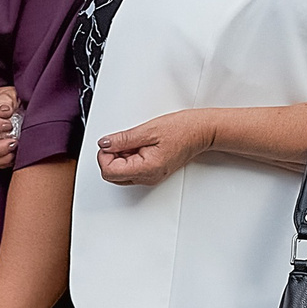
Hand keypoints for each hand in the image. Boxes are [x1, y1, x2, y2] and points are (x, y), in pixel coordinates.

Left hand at [95, 110, 216, 187]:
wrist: (202, 132)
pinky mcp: (152, 172)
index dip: (105, 155)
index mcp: (146, 169)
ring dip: (120, 157)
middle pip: (112, 175)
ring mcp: (150, 177)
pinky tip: (139, 146)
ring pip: (120, 173)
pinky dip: (129, 157)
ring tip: (135, 142)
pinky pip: (131, 169)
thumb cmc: (182, 130)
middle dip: (111, 157)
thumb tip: (104, 144)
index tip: (112, 142)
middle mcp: (147, 178)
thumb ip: (123, 139)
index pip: (109, 171)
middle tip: (123, 141)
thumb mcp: (148, 130)